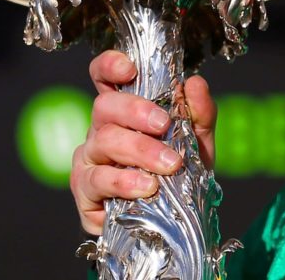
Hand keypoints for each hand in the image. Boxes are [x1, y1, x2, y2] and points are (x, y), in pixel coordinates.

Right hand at [70, 50, 217, 234]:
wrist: (174, 219)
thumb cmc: (178, 172)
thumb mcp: (198, 141)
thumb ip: (199, 113)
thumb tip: (194, 83)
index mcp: (124, 111)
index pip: (104, 77)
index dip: (109, 66)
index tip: (130, 69)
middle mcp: (101, 130)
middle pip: (104, 106)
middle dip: (135, 111)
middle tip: (163, 125)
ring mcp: (90, 160)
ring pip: (103, 142)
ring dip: (139, 151)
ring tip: (168, 164)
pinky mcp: (85, 192)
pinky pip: (97, 180)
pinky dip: (124, 182)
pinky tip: (146, 187)